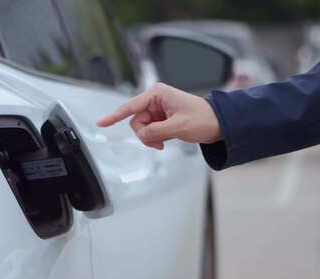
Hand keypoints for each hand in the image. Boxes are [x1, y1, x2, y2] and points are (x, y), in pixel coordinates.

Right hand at [97, 83, 222, 149]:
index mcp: (158, 94)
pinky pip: (150, 130)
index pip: (131, 107)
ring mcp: (158, 109)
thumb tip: (142, 135)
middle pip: (136, 121)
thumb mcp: (179, 126)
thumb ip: (157, 131)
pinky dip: (155, 138)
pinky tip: (166, 139)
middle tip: (159, 143)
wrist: (219, 123)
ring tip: (166, 141)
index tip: (101, 123)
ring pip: (142, 127)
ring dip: (151, 137)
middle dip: (145, 134)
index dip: (114, 116)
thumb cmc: (203, 118)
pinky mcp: (161, 118)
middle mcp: (156, 99)